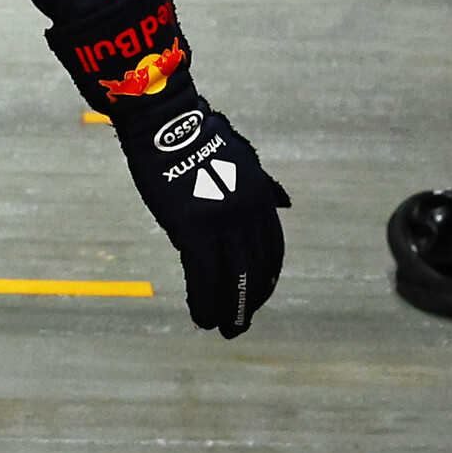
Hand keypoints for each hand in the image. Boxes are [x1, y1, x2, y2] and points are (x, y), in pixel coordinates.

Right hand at [110, 98, 290, 335]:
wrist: (165, 123)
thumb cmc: (196, 136)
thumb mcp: (244, 158)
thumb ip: (264, 185)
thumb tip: (285, 204)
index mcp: (261, 198)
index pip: (272, 252)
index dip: (265, 281)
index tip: (255, 299)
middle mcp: (248, 214)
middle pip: (255, 271)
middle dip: (249, 302)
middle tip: (239, 326)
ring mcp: (221, 222)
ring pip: (231, 279)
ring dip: (228, 310)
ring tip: (221, 329)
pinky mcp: (191, 229)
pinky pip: (203, 276)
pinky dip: (204, 301)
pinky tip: (201, 317)